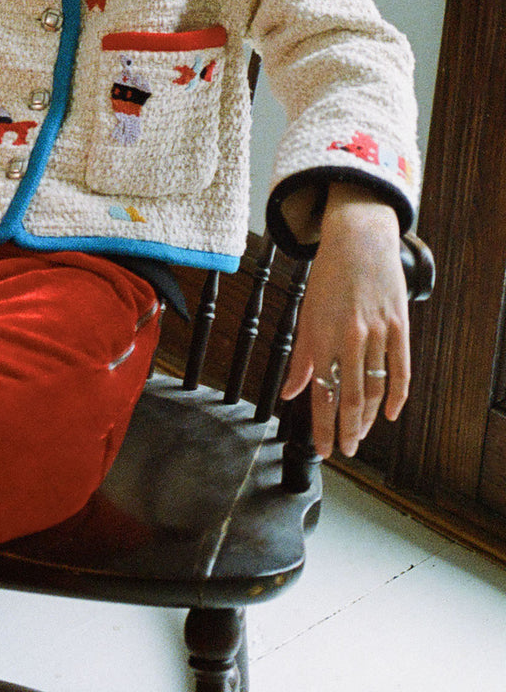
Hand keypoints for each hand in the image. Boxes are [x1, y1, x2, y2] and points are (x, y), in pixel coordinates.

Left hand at [280, 182, 408, 457]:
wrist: (358, 241)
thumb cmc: (327, 279)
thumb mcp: (306, 315)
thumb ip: (300, 358)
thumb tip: (290, 393)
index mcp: (322, 336)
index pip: (321, 393)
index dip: (322, 426)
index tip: (323, 449)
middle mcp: (349, 337)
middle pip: (351, 398)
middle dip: (347, 430)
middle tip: (345, 451)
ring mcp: (378, 333)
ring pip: (376, 388)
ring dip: (369, 418)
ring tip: (361, 435)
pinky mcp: (400, 326)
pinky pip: (401, 370)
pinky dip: (398, 395)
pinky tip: (392, 414)